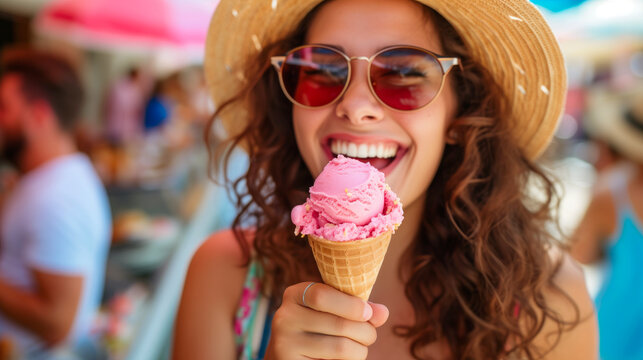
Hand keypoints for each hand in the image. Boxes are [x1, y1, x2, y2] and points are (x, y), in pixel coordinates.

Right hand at [264, 282, 388, 359]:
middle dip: (365, 332)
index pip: (321, 295)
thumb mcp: (333, 311)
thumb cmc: (319, 328)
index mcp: (294, 295)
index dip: (351, 305)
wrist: (290, 355)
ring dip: (360, 350)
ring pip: (341, 347)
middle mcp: (284, 317)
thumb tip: (383, 312)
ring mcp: (285, 343)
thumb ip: (357, 309)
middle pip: (338, 323)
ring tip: (358, 349)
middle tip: (369, 336)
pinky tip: (342, 359)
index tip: (368, 314)